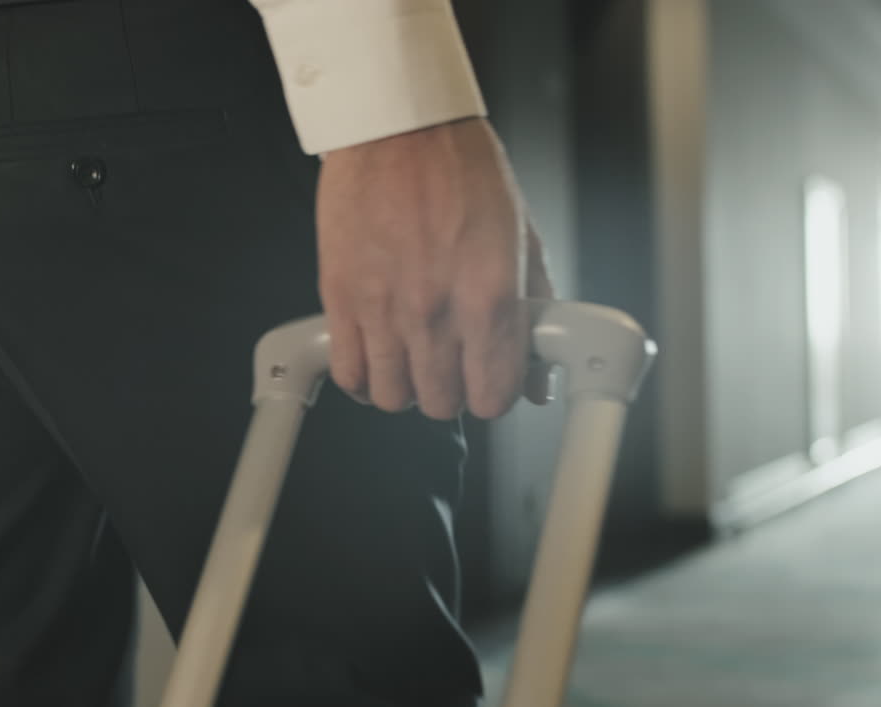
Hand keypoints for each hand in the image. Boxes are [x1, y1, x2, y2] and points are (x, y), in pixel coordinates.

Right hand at [316, 117, 555, 419]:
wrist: (396, 127)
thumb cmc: (459, 167)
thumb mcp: (519, 234)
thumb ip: (534, 306)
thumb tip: (538, 368)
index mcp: (489, 295)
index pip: (493, 394)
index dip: (493, 395)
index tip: (489, 383)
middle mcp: (436, 311)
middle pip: (441, 404)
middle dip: (449, 392)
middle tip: (450, 366)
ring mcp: (384, 308)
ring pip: (391, 397)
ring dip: (404, 387)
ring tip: (410, 360)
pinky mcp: (342, 298)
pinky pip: (348, 372)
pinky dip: (360, 377)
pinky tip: (373, 358)